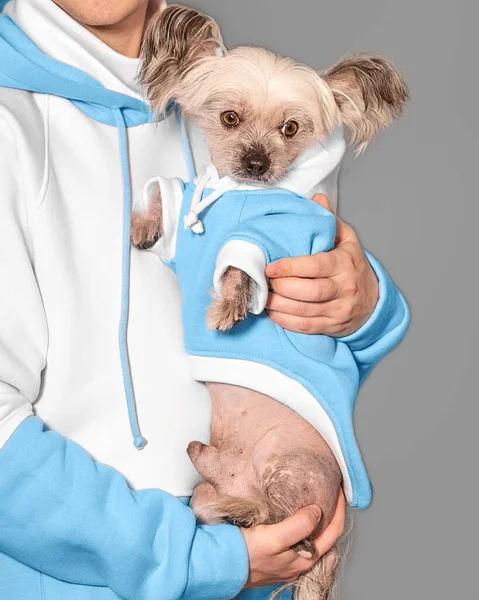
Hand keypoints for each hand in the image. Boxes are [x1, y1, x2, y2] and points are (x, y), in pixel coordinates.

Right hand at [242, 491, 345, 587]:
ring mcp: (289, 559)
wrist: (222, 565)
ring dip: (318, 519)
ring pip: (312, 537)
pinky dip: (303, 523)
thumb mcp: (274, 538)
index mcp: (305, 558)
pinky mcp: (276, 554)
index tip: (339, 491)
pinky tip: (296, 513)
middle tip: (331, 492)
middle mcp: (300, 561)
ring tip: (317, 498)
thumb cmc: (246, 554)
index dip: (339, 511)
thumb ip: (298, 526)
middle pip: (326, 536)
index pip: (333, 533)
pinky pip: (297, 537)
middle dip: (331, 514)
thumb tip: (317, 512)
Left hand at [265, 194, 378, 336]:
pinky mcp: (331, 326)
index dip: (291, 268)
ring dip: (280, 306)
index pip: (317, 266)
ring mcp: (339, 310)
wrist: (372, 302)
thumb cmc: (352, 267)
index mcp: (346, 263)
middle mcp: (345, 288)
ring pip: (306, 312)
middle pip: (311, 292)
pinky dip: (286, 321)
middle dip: (283, 288)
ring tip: (262, 297)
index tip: (270, 267)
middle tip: (263, 282)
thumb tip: (317, 198)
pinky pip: (306, 326)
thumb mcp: (347, 241)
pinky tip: (272, 312)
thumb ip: (330, 221)